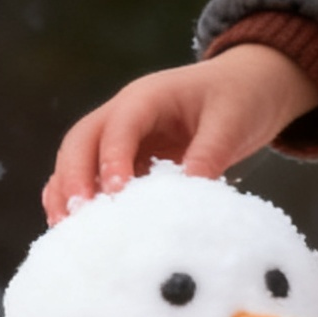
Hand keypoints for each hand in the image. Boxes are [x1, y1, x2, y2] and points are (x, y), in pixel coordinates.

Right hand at [42, 45, 317, 225]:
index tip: (114, 194)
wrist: (251, 85)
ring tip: (66, 230)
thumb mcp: (232, 121)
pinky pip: (98, 177)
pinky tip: (78, 229)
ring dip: (68, 192)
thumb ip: (209, 153)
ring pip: (79, 160)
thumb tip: (188, 194)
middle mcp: (125, 114)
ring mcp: (123, 137)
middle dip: (74, 178)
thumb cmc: (241, 97)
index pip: (119, 126)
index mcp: (148, 96)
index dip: (112, 158)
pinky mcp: (130, 158)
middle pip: (81, 141)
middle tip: (75, 217)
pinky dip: (84, 199)